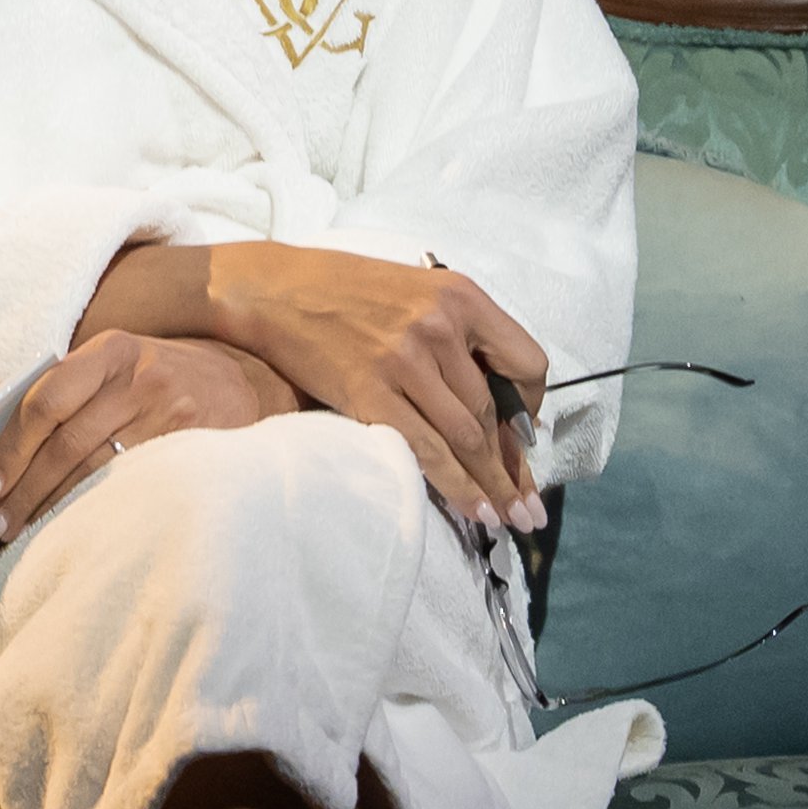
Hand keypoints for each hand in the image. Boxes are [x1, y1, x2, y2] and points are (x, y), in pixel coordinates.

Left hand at [0, 331, 296, 546]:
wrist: (241, 383)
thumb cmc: (155, 378)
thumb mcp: (110, 363)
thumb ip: (51, 382)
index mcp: (110, 350)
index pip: (46, 400)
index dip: (11, 448)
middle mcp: (139, 378)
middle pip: (66, 443)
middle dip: (23, 491)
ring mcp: (170, 413)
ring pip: (96, 471)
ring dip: (51, 509)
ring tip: (19, 536)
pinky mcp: (192, 446)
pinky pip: (130, 486)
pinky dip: (93, 511)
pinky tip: (70, 531)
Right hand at [81, 242, 550, 530]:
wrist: (275, 289)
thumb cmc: (348, 289)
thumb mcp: (419, 292)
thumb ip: (460, 334)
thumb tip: (496, 400)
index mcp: (462, 296)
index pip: (527, 362)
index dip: (531, 406)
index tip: (524, 432)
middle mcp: (441, 328)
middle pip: (494, 412)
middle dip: (514, 466)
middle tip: (531, 506)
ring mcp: (406, 362)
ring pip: (467, 439)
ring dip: (495, 487)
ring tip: (512, 519)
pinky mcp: (371, 395)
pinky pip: (428, 452)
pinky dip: (457, 487)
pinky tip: (477, 512)